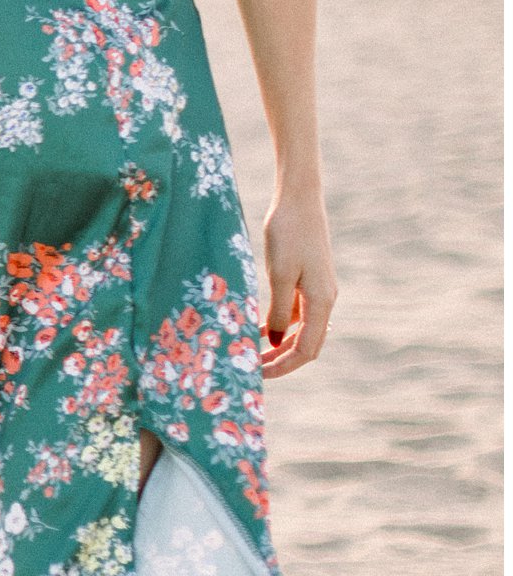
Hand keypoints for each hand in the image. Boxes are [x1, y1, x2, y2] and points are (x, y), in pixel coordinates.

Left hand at [257, 183, 337, 377]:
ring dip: (279, 345)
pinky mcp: (307, 279)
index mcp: (321, 302)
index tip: (258, 375)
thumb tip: (277, 343)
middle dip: (281, 361)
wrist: (298, 200)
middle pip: (307, 344)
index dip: (284, 367)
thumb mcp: (279, 275)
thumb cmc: (287, 234)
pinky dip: (280, 325)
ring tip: (251, 354)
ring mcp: (317, 290)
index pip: (307, 349)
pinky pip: (296, 312)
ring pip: (301, 330)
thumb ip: (280, 311)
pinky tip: (259, 328)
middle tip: (250, 370)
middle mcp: (324, 300)